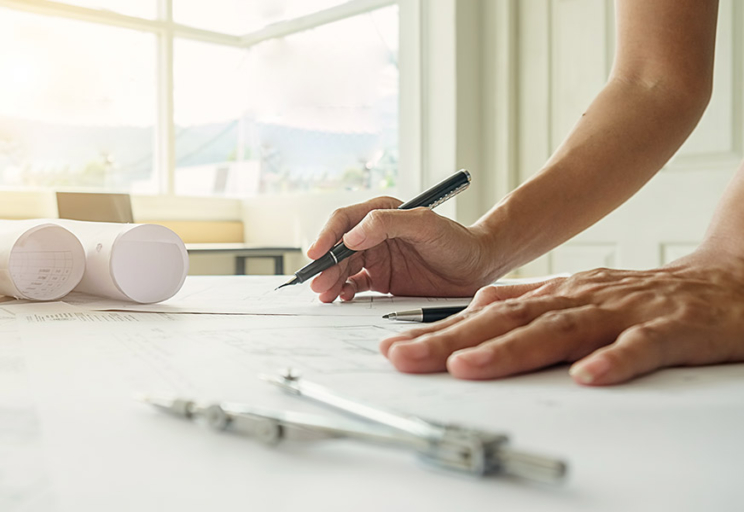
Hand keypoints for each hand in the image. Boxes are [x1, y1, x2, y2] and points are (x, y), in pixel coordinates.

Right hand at [308, 196, 496, 302]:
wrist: (478, 268)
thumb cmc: (457, 242)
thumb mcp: (425, 225)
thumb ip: (388, 223)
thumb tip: (353, 234)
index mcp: (382, 213)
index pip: (344, 221)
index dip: (327, 236)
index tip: (316, 253)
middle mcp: (374, 234)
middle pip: (339, 248)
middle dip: (325, 265)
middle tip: (318, 283)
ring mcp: (377, 257)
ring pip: (343, 268)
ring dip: (331, 280)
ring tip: (325, 294)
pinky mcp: (382, 279)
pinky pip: (355, 284)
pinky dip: (344, 291)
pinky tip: (341, 298)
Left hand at [378, 250, 743, 384]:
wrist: (725, 285)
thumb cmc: (645, 295)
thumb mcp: (578, 294)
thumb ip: (530, 300)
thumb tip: (476, 305)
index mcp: (556, 295)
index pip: (487, 314)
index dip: (438, 331)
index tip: (393, 349)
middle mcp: (579, 299)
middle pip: (507, 320)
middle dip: (451, 340)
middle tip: (403, 358)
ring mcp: (622, 313)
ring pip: (560, 331)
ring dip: (510, 349)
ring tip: (465, 367)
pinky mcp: (668, 330)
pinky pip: (639, 348)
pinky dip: (612, 361)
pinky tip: (584, 377)